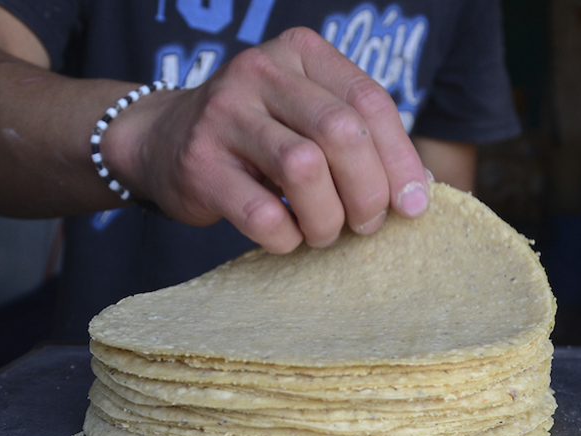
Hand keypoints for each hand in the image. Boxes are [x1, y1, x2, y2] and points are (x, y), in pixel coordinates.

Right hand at [102, 27, 430, 253]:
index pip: (368, 101)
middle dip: (368, 190)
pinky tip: (287, 237)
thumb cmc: (258, 138)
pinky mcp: (198, 163)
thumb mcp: (307, 118)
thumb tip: (418, 191)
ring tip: (326, 231)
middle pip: (340, 132)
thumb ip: (360, 141)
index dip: (400, 158)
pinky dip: (286, 238)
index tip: (414, 204)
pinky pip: (261, 212)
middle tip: (368, 223)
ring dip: (328, 217)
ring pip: (302, 168)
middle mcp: (260, 71)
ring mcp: (223, 114)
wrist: (162, 142)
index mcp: (300, 53)